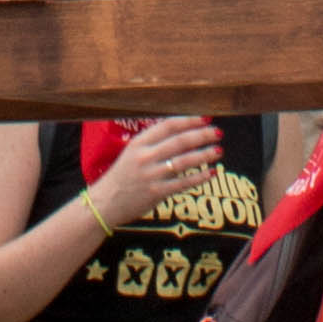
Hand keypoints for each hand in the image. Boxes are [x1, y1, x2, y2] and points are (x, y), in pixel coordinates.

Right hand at [85, 113, 223, 228]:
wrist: (104, 203)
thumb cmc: (121, 176)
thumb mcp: (132, 153)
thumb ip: (153, 144)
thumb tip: (182, 132)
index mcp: (138, 143)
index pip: (168, 126)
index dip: (189, 120)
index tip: (205, 118)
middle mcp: (145, 156)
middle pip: (180, 141)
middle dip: (202, 135)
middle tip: (218, 133)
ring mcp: (151, 175)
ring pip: (185, 161)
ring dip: (204, 154)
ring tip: (218, 151)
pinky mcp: (156, 192)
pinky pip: (184, 183)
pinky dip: (200, 177)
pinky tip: (212, 173)